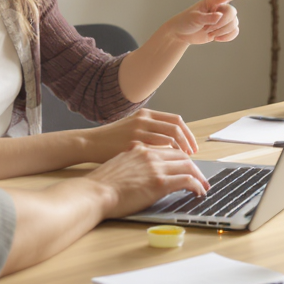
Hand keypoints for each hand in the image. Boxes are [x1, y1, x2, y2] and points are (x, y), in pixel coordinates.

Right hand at [83, 109, 198, 161]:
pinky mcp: (133, 145)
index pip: (176, 120)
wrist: (90, 144)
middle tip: (194, 156)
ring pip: (170, 139)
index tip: (193, 146)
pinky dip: (167, 160)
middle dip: (188, 143)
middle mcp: (144, 120)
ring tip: (186, 164)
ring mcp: (138, 132)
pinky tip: (170, 169)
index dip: (188, 134)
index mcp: (145, 114)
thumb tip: (170, 143)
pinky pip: (157, 152)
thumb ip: (150, 131)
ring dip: (182, 152)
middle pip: (177, 128)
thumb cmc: (110, 141)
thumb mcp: (132, 128)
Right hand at [86, 144, 209, 217]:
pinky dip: (197, 185)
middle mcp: (150, 153)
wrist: (93, 192)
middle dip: (194, 166)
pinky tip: (198, 192)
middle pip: (182, 154)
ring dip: (199, 176)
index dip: (181, 156)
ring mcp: (155, 167)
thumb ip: (132, 161)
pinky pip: (187, 180)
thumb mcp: (118, 163)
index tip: (187, 165)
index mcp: (140, 148)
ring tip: (203, 186)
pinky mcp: (159, 182)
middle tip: (201, 177)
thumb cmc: (101, 183)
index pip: (168, 146)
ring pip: (188, 165)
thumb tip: (140, 170)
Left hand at [163, 0, 262, 45]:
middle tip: (208, 29)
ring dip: (222, 31)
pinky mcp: (223, 29)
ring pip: (234, 24)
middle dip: (222, 24)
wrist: (181, 33)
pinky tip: (216, 38)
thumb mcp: (194, 18)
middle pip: (233, 13)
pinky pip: (235, 32)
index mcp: (214, 0)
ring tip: (209, 33)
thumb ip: (207, 17)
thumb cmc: (185, 21)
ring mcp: (223, 19)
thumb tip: (219, 16)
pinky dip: (227, 37)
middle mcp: (221, 8)